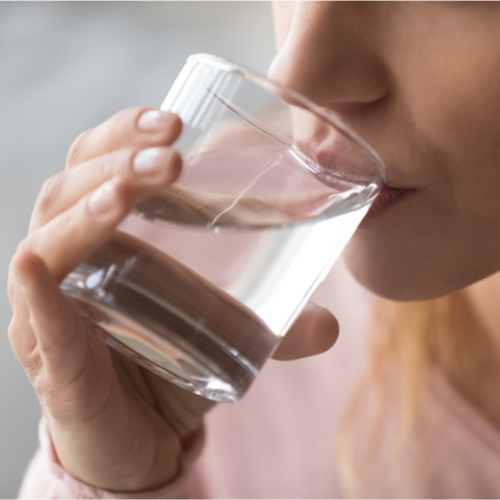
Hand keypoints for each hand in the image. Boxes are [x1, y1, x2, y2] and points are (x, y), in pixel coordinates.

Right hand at [8, 107, 338, 491]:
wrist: (140, 436)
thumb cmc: (170, 365)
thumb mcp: (223, 332)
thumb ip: (274, 326)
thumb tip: (330, 325)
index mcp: (106, 237)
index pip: (98, 163)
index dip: (126, 134)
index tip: (175, 122)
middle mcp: (71, 261)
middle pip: (71, 187)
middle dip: (116, 161)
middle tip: (169, 151)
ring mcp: (52, 308)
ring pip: (49, 240)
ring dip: (86, 210)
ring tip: (127, 194)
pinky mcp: (52, 360)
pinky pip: (37, 319)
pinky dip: (36, 293)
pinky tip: (36, 266)